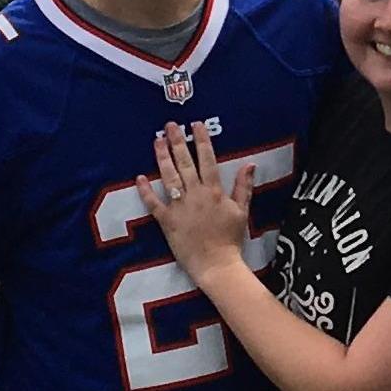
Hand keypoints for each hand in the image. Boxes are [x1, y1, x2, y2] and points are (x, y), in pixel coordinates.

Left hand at [150, 122, 256, 285]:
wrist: (217, 265)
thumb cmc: (230, 239)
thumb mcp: (242, 211)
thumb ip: (244, 187)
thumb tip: (250, 164)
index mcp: (214, 191)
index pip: (207, 159)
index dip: (201, 140)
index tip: (196, 124)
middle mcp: (196, 194)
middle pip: (185, 163)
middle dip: (177, 142)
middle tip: (170, 125)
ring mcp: (180, 207)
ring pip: (169, 177)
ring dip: (162, 158)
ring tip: (157, 140)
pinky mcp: (167, 221)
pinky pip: (153, 203)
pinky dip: (145, 191)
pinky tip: (139, 177)